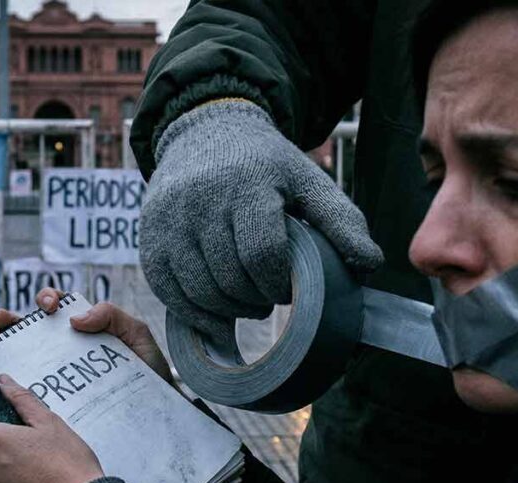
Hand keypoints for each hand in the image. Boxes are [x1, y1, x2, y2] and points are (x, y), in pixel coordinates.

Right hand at [0, 287, 173, 384]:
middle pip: (29, 328)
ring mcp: (57, 370)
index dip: (46, 299)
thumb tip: (75, 318)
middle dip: (10, 320)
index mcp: (82, 326)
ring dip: (2, 341)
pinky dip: (11, 377)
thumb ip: (112, 315)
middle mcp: (65, 346)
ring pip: (22, 352)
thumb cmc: (147, 369)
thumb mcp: (136, 335)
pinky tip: (1, 376)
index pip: (56, 305)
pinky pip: (28, 384)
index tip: (48, 308)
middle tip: (2, 321)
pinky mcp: (54, 395)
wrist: (155, 412)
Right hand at [140, 99, 382, 336]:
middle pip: (230, 278)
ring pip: (199, 291)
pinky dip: (194, 313)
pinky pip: (168, 292)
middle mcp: (200, 200)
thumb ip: (341, 221)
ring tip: (247, 302)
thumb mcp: (307, 180)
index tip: (287, 289)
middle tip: (269, 297)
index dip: (278, 284)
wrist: (203, 132)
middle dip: (256, 300)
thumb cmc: (262, 164)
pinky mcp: (148, 238)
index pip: (261, 254)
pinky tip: (216, 313)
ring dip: (228, 309)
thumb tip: (369, 266)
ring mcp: (169, 221)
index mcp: (245, 184)